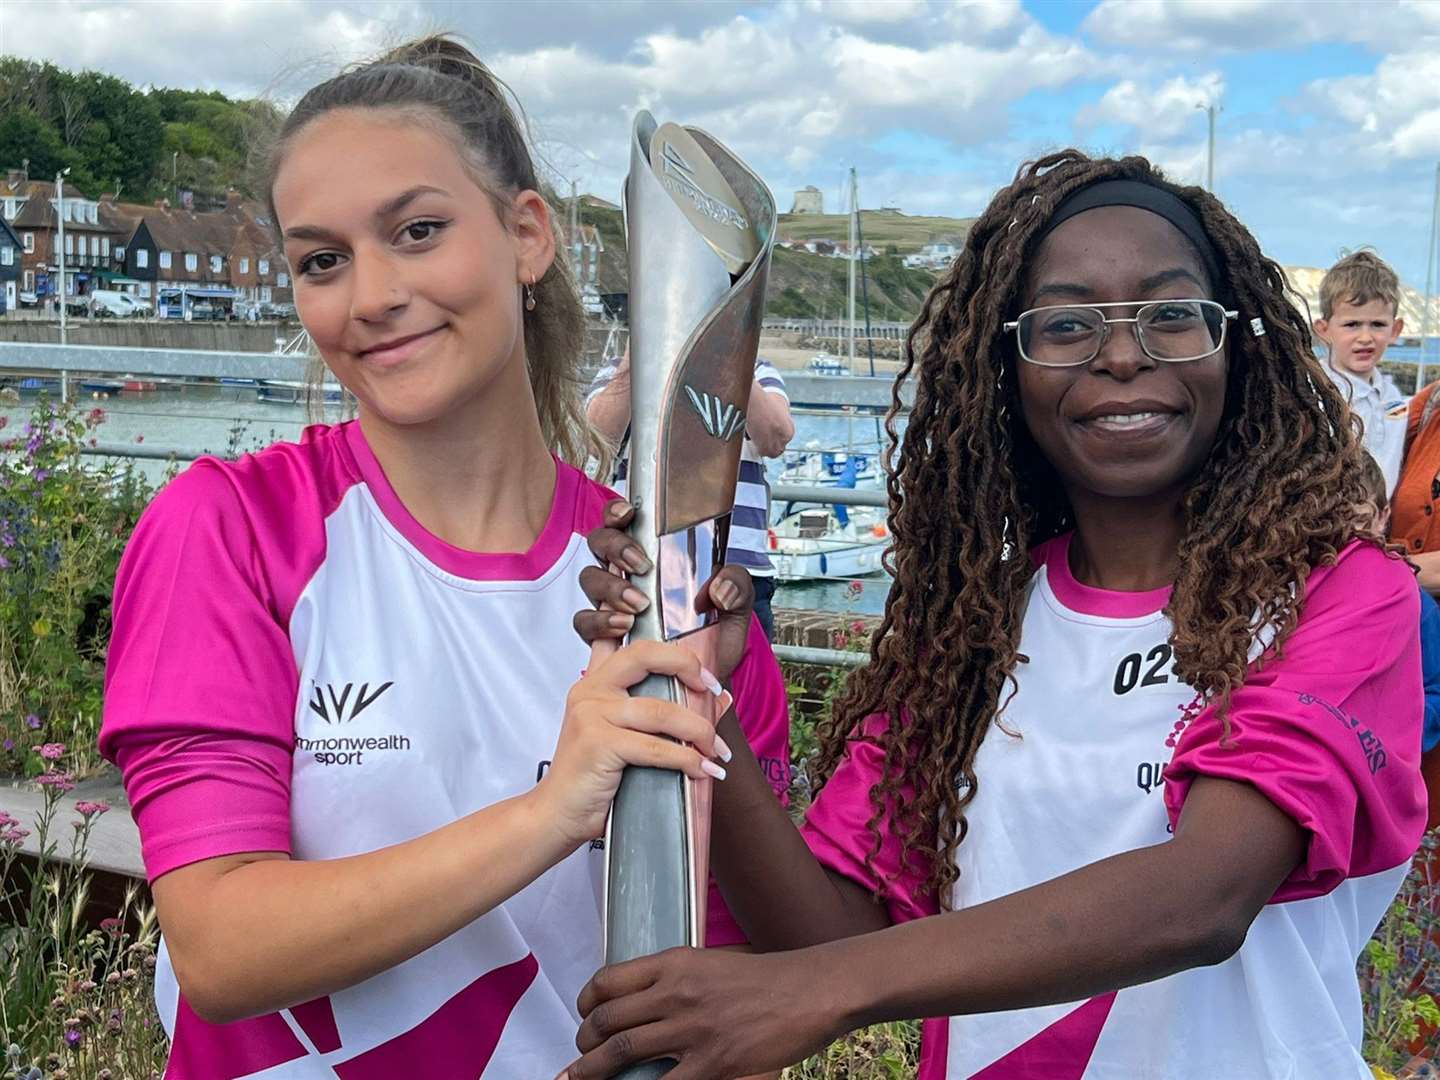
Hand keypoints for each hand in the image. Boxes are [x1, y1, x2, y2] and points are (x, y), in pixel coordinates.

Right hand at [536, 641, 729, 849]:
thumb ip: (664, 711)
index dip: (647, 628)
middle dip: (687, 664)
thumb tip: (720, 699)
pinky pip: (655, 746)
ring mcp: (592, 714)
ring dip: (699, 730)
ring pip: (661, 711)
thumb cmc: (593, 776)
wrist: (558, 814)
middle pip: (644, 655)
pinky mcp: (599, 742)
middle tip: (712, 687)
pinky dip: (686, 758)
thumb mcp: (627, 735)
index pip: (618, 637)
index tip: (688, 653)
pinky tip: (702, 769)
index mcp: (595, 681)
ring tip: (716, 749)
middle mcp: (591, 690)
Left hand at [564, 947, 840, 1078]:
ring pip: (621, 1051)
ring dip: (591, 1070)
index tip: (583, 1015)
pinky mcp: (712, 1062)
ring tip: (578, 1079)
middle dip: (583, 1042)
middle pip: (607, 1019)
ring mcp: (692, 1029)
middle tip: (579, 1056)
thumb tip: (641, 1004)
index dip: (586, 1001)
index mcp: (673, 963)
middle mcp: (675, 992)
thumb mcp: (710, 964)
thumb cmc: (764, 979)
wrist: (808, 991)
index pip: (608, 980)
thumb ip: (675, 979)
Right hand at [575, 499, 754, 682]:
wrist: (703, 687)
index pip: (624, 522)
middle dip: (615, 547)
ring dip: (610, 587)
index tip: (629, 514)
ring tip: (638, 605)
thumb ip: (737, 587)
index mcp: (653, 557)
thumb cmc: (714, 641)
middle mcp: (627, 575)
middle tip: (641, 566)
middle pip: (599, 543)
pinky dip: (600, 621)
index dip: (617, 512)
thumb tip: (720, 587)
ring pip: (590, 579)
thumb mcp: (735, 610)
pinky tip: (623, 627)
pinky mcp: (603, 636)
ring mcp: (611, 603)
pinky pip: (585, 621)